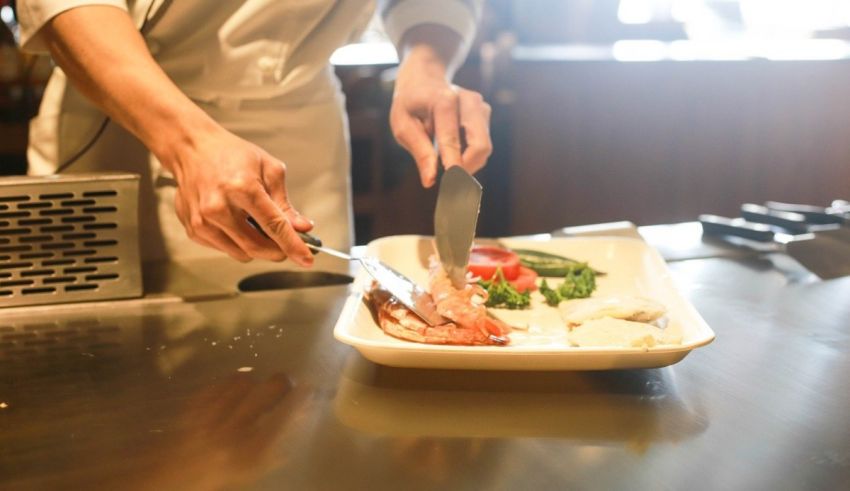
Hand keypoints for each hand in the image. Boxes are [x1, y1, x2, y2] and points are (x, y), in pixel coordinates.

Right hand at [165, 126, 314, 264]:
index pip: (274, 226)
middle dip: (278, 251)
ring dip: (258, 247)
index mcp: (241, 188)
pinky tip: (237, 222)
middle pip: (257, 247)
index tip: (307, 259)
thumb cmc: (231, 154)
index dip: (293, 246)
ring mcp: (203, 221)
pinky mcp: (194, 230)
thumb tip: (302, 228)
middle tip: (287, 243)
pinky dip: (238, 242)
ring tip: (257, 224)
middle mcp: (219, 207)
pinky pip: (225, 249)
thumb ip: (285, 203)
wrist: (192, 149)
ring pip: (242, 254)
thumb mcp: (268, 169)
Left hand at [390, 48, 492, 187]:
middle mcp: (468, 101)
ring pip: (484, 148)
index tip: (453, 189)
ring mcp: (480, 106)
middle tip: (450, 185)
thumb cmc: (410, 104)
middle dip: (467, 170)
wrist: (425, 77)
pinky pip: (482, 144)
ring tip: (445, 163)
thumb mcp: (403, 125)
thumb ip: (419, 151)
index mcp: (444, 101)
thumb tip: (430, 180)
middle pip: (480, 146)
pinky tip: (453, 151)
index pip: (452, 140)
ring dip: (467, 164)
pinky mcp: (485, 113)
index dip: (454, 167)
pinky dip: (469, 156)